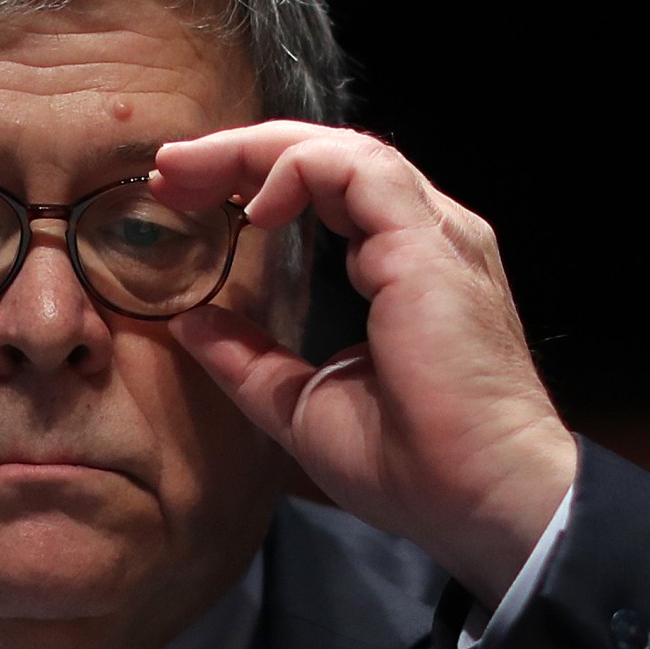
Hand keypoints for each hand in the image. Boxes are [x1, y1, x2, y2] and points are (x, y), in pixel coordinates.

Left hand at [153, 122, 577, 608]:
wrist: (480, 499)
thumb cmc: (413, 466)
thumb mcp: (303, 402)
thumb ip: (249, 357)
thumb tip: (189, 323)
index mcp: (402, 266)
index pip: (327, 190)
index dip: (252, 182)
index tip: (185, 200)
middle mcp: (424, 236)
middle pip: (327, 157)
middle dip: (239, 153)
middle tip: (169, 170)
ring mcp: (432, 234)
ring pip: (339, 149)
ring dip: (254, 150)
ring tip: (190, 173)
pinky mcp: (426, 243)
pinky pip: (356, 167)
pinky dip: (295, 170)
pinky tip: (251, 208)